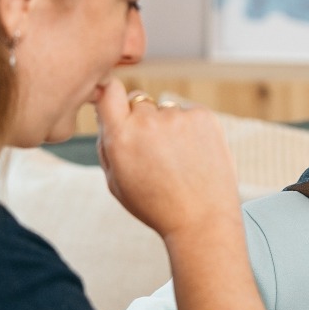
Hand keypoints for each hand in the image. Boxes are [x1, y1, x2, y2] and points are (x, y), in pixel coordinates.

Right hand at [94, 79, 240, 240]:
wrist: (201, 219)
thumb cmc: (155, 204)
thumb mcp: (116, 181)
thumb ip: (107, 144)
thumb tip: (104, 112)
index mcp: (120, 136)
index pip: (108, 90)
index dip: (111, 92)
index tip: (114, 101)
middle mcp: (148, 121)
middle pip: (139, 103)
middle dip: (142, 121)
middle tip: (155, 153)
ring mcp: (177, 116)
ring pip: (166, 110)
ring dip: (169, 126)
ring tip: (178, 160)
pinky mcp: (203, 116)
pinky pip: (189, 113)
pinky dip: (191, 128)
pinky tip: (195, 154)